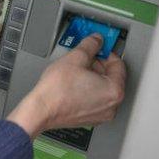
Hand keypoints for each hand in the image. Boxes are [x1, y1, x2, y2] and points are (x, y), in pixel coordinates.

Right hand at [7, 34, 125, 138]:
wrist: (40, 110)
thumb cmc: (56, 91)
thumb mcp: (75, 58)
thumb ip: (90, 45)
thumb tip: (96, 40)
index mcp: (115, 91)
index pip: (118, 64)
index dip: (106, 52)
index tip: (98, 48)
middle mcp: (112, 106)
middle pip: (112, 77)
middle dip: (99, 65)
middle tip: (85, 58)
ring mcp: (101, 115)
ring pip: (103, 89)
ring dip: (93, 77)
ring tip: (76, 71)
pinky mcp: (90, 119)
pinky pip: (95, 100)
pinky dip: (88, 90)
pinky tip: (74, 84)